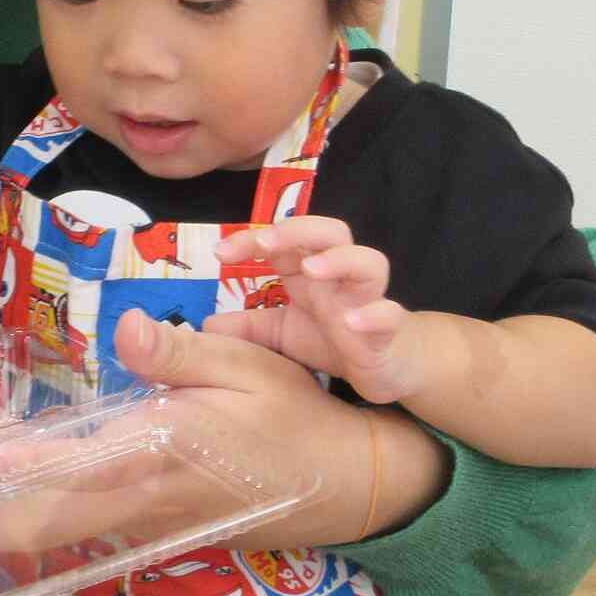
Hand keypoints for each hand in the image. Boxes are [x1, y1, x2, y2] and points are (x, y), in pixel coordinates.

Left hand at [0, 309, 447, 555]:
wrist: (342, 483)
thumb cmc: (294, 416)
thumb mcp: (250, 365)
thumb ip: (182, 351)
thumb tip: (130, 328)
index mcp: (160, 454)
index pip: (71, 466)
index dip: (9, 467)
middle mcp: (137, 499)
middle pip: (34, 524)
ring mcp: (137, 520)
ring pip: (42, 534)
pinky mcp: (141, 524)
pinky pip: (65, 526)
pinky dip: (14, 511)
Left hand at [211, 217, 436, 402]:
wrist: (389, 364)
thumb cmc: (335, 337)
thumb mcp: (282, 332)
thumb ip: (249, 326)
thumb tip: (207, 325)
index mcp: (311, 272)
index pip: (284, 240)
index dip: (253, 239)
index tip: (221, 252)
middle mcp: (340, 277)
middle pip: (331, 232)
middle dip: (299, 231)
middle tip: (268, 243)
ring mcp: (368, 300)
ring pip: (368, 262)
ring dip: (340, 261)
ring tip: (312, 270)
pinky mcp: (389, 330)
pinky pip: (389, 314)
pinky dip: (374, 314)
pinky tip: (352, 322)